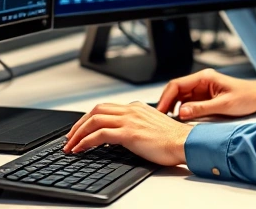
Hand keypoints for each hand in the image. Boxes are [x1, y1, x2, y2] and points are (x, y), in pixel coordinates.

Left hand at [63, 102, 192, 165]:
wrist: (185, 143)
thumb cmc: (173, 140)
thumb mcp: (152, 127)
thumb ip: (137, 125)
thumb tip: (123, 135)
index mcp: (136, 107)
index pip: (106, 108)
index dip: (89, 118)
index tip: (81, 130)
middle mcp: (131, 110)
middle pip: (96, 110)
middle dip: (79, 124)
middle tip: (70, 137)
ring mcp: (129, 120)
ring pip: (94, 120)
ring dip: (78, 133)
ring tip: (71, 145)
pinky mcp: (129, 133)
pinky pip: (99, 134)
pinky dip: (85, 141)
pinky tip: (80, 149)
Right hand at [155, 68, 255, 120]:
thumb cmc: (246, 97)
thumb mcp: (223, 105)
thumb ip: (202, 109)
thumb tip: (182, 113)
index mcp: (204, 78)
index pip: (177, 85)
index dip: (166, 98)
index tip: (160, 110)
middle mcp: (201, 81)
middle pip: (176, 91)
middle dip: (167, 103)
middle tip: (160, 118)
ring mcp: (203, 89)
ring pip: (181, 97)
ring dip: (174, 107)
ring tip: (168, 121)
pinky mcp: (205, 97)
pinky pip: (189, 103)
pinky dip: (182, 110)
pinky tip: (180, 119)